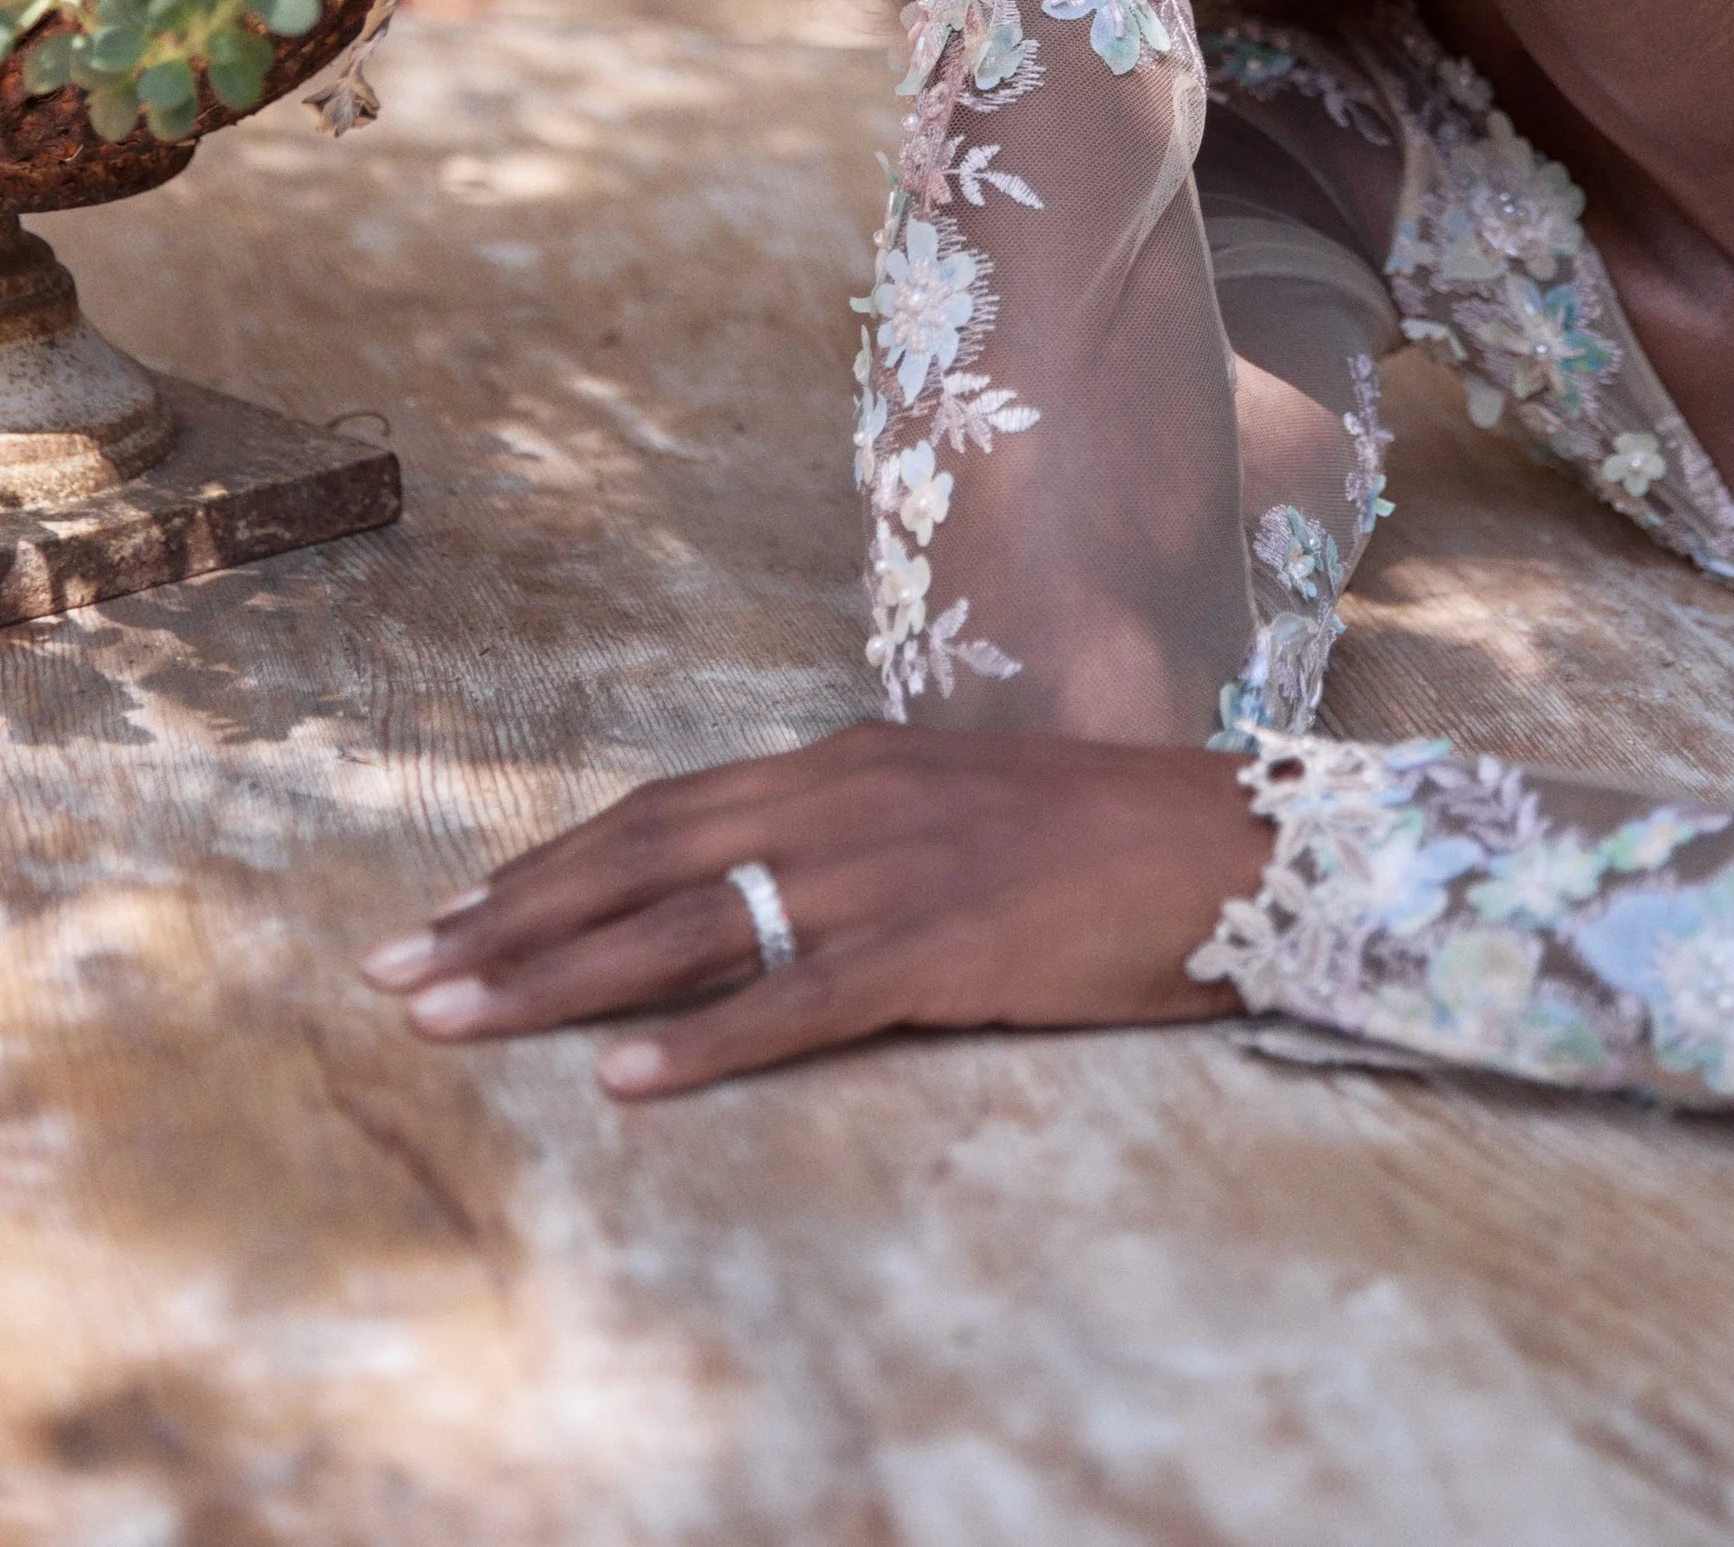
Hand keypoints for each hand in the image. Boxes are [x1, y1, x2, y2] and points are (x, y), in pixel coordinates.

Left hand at [359, 727, 1269, 1098]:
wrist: (1227, 842)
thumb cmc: (1097, 837)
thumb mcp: (952, 806)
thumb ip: (857, 829)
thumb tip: (769, 876)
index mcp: (847, 763)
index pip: (665, 809)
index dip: (553, 860)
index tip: (456, 907)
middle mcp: (844, 801)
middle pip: (642, 856)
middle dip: (510, 916)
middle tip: (398, 971)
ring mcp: (886, 873)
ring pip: (688, 924)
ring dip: (558, 976)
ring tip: (454, 1020)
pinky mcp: (936, 949)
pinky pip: (794, 1000)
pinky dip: (702, 1040)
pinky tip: (626, 1077)